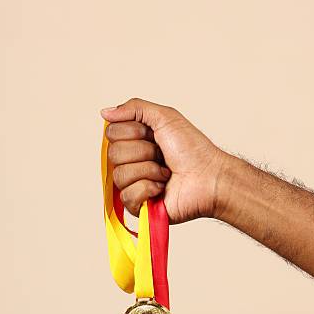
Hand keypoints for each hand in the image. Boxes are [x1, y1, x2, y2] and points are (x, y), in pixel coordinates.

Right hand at [101, 98, 229, 223]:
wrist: (209, 177)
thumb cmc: (193, 150)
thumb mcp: (165, 117)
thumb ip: (134, 108)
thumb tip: (104, 112)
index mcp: (134, 141)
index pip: (111, 133)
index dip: (133, 132)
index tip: (154, 135)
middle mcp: (131, 162)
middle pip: (113, 154)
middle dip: (143, 152)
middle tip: (162, 155)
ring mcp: (133, 185)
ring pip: (120, 175)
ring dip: (149, 171)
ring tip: (166, 173)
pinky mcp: (138, 206)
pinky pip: (127, 196)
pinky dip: (148, 189)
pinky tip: (162, 189)